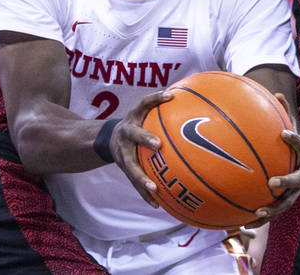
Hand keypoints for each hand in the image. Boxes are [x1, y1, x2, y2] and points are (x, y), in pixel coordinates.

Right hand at [109, 90, 173, 207]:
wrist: (109, 139)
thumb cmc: (136, 124)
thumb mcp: (144, 114)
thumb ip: (162, 109)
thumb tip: (190, 100)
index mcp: (133, 118)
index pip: (144, 103)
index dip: (155, 98)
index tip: (170, 96)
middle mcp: (126, 134)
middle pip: (133, 134)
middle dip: (145, 138)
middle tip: (158, 144)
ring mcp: (123, 153)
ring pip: (131, 166)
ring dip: (142, 178)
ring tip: (154, 188)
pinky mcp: (124, 169)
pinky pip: (135, 183)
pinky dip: (146, 195)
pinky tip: (158, 205)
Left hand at [247, 97, 299, 222]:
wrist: (298, 164)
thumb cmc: (289, 143)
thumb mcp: (289, 127)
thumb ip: (284, 113)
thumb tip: (277, 92)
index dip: (295, 140)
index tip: (283, 133)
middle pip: (297, 182)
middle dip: (286, 182)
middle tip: (272, 182)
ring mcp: (294, 193)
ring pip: (285, 204)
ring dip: (273, 210)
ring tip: (258, 213)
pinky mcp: (283, 204)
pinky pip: (272, 213)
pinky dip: (259, 220)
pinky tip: (242, 224)